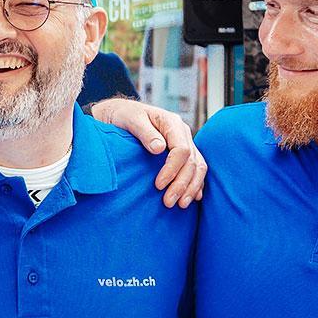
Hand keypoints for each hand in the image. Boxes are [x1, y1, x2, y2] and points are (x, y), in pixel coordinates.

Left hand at [87, 98, 206, 207]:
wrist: (120, 113)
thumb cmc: (123, 115)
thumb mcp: (130, 120)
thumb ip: (144, 132)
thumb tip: (159, 149)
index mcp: (172, 123)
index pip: (181, 149)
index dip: (172, 169)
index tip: (158, 185)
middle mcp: (182, 132)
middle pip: (191, 161)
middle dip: (182, 184)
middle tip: (169, 202)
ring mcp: (184, 142)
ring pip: (198, 166)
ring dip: (192, 187)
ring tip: (181, 204)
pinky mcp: (182, 152)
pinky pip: (196, 168)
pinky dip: (196, 183)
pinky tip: (194, 198)